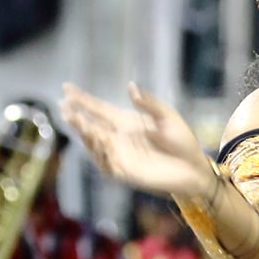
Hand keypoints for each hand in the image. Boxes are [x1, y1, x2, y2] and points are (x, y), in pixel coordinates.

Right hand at [62, 81, 213, 202]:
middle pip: (92, 126)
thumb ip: (148, 103)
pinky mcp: (126, 172)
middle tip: (64, 107)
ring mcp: (121, 155)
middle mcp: (119, 138)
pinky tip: (97, 141)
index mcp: (126, 122)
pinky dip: (100, 154)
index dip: (82, 99)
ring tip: (79, 121)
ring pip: (96, 145)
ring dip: (86, 134)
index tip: (66, 88)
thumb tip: (130, 86)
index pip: (99, 109)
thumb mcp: (167, 117)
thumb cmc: (182, 141)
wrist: (194, 167)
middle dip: (77, 117)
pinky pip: (107, 164)